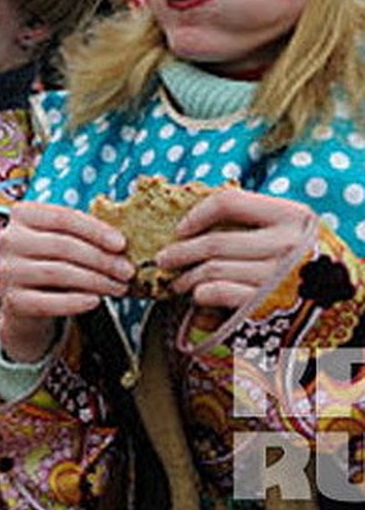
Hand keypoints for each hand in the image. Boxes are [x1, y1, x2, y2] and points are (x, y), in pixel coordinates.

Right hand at [0, 201, 132, 361]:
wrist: (26, 297)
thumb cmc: (52, 259)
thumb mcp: (62, 238)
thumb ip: (83, 234)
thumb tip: (122, 244)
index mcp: (22, 214)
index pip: (62, 217)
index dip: (95, 230)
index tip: (122, 244)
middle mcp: (9, 239)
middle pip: (62, 245)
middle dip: (101, 259)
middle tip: (127, 271)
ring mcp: (8, 270)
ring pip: (58, 272)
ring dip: (95, 281)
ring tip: (118, 287)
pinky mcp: (12, 300)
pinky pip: (48, 301)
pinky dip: (75, 302)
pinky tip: (95, 301)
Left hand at [158, 188, 316, 309]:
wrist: (345, 307)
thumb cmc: (308, 265)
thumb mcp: (293, 231)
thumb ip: (257, 220)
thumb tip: (199, 217)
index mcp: (292, 217)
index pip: (229, 202)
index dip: (197, 214)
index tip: (181, 229)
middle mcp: (286, 245)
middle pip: (214, 242)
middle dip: (180, 252)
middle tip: (163, 259)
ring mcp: (276, 277)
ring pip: (211, 270)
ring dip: (185, 277)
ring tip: (176, 282)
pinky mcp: (266, 305)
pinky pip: (217, 293)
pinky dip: (200, 294)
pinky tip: (197, 296)